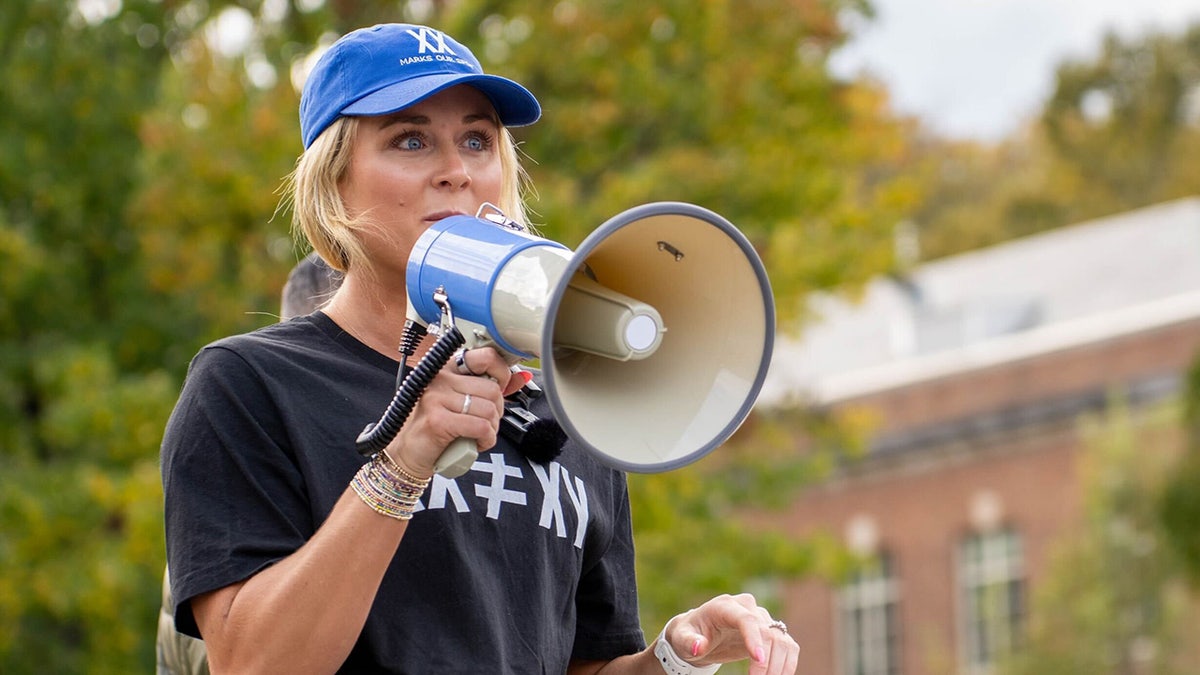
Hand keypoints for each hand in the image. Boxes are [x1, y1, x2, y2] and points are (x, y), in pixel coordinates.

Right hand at [385, 346, 524, 476]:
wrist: (408, 453)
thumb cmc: (436, 427)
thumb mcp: (463, 402)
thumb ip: (491, 388)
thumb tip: (523, 377)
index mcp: (447, 368)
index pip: (486, 356)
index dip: (502, 374)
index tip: (500, 390)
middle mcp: (440, 378)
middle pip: (492, 389)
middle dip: (497, 412)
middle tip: (485, 423)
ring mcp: (437, 398)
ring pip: (489, 410)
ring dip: (491, 429)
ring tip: (478, 435)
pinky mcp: (438, 421)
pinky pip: (480, 427)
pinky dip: (485, 440)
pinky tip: (475, 443)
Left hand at [665, 593, 798, 674]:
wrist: (699, 633)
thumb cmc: (689, 634)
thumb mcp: (681, 638)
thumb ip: (689, 641)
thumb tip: (699, 646)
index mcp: (725, 606)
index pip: (746, 619)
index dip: (754, 638)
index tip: (757, 659)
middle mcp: (748, 608)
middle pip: (768, 632)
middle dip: (767, 661)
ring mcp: (762, 619)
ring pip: (782, 640)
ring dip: (780, 665)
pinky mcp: (770, 632)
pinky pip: (788, 646)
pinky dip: (786, 665)